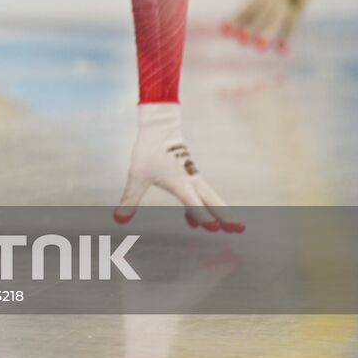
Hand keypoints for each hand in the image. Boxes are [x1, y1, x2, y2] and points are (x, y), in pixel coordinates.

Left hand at [114, 103, 241, 231]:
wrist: (160, 127)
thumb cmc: (148, 151)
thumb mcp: (136, 176)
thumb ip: (129, 200)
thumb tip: (118, 220)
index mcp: (179, 181)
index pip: (192, 202)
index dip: (201, 216)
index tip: (212, 228)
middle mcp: (190, 180)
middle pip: (211, 201)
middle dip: (225, 216)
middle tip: (239, 230)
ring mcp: (193, 177)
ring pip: (210, 197)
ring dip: (221, 212)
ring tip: (233, 228)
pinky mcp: (190, 175)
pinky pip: (198, 195)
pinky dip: (199, 208)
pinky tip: (193, 224)